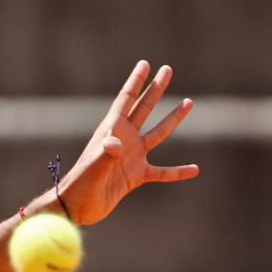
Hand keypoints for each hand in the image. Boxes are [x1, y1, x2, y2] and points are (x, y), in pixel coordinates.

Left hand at [38, 61, 198, 225]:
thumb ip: (105, 155)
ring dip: (173, 119)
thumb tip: (115, 144)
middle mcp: (123, 140)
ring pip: (157, 134)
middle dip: (155, 89)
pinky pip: (162, 171)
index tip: (145, 63)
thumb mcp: (93, 169)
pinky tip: (194, 169)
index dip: (135, 81)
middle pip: (143, 108)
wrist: (77, 207)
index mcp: (111, 131)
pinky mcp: (136, 176)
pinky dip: (177, 171)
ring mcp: (131, 157)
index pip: (126, 100)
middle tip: (167, 69)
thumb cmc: (80, 186)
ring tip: (188, 103)